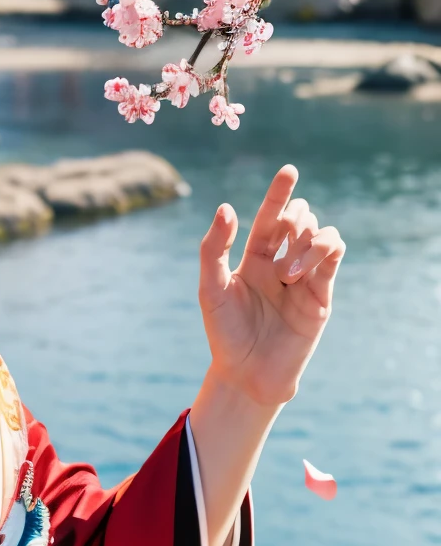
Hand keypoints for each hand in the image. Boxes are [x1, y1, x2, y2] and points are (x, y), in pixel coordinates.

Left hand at [198, 164, 344, 409]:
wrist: (248, 374)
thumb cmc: (225, 334)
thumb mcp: (211, 288)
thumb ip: (215, 248)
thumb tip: (227, 207)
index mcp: (255, 258)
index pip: (271, 217)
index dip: (280, 193)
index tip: (289, 171)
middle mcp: (281, 263)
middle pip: (299, 219)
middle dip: (294, 217)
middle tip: (281, 238)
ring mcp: (305, 277)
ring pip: (320, 233)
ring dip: (305, 241)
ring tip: (286, 274)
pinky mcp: (322, 293)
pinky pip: (334, 255)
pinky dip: (322, 250)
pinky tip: (299, 272)